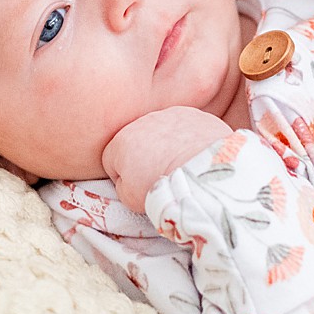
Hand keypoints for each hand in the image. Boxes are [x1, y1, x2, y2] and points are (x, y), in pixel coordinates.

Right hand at [101, 107, 232, 212]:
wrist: (202, 175)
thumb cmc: (164, 188)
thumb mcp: (129, 198)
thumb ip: (122, 185)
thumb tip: (128, 179)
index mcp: (121, 141)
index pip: (112, 159)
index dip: (123, 176)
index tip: (138, 186)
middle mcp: (143, 121)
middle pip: (138, 140)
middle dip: (146, 156)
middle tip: (160, 176)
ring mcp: (170, 115)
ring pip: (163, 131)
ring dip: (168, 144)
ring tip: (181, 165)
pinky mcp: (194, 115)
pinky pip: (187, 127)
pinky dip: (189, 138)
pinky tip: (196, 154)